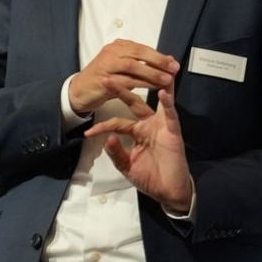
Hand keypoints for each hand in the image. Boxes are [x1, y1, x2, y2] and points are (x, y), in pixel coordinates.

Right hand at [69, 40, 179, 115]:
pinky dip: (140, 85)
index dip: (159, 56)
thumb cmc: (103, 78)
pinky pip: (125, 82)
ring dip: (151, 74)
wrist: (80, 90)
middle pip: (138, 54)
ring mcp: (106, 66)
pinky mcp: (103, 81)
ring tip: (166, 80)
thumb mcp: (122, 66)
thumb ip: (141, 63)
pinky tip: (151, 89)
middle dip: (158, 62)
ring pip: (133, 67)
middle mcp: (111, 53)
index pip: (142, 48)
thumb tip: (167, 61)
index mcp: (117, 47)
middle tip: (173, 69)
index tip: (173, 63)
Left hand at [84, 84, 193, 213]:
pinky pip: (170, 115)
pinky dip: (167, 103)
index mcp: (137, 132)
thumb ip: (116, 153)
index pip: (117, 122)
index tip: (87, 132)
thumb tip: (108, 139)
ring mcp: (161, 126)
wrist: (169, 192)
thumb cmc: (151, 178)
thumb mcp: (127, 166)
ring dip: (148, 86)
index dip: (102, 125)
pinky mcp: (173, 131)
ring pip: (154, 101)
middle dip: (120, 89)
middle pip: (133, 102)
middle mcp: (149, 125)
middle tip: (106, 76)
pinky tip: (164, 92)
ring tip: (141, 70)